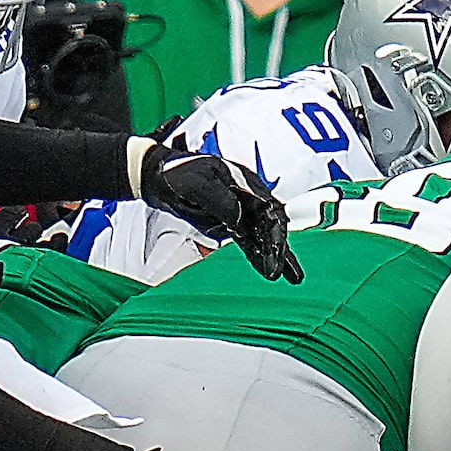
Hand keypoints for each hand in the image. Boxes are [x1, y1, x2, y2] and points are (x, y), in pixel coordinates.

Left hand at [137, 142, 301, 283]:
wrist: (157, 175)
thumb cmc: (175, 173)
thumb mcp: (196, 183)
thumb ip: (218, 200)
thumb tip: (238, 218)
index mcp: (245, 183)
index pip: (269, 210)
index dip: (274, 233)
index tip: (273, 252)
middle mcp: (248, 196)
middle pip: (272, 224)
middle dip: (278, 248)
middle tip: (276, 271)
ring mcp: (241, 210)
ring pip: (265, 235)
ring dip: (278, 255)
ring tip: (293, 278)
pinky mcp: (230, 223)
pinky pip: (250, 241)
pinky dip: (260, 256)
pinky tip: (270, 271)